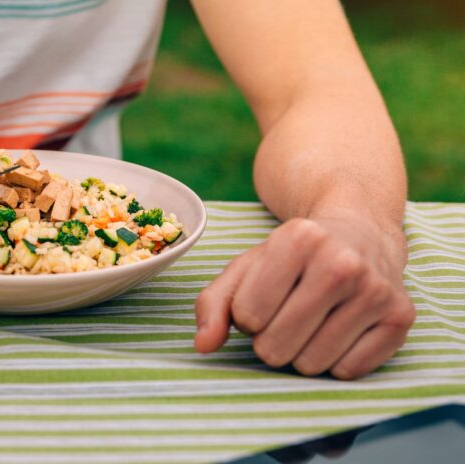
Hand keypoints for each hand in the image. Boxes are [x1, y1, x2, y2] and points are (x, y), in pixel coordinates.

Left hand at [194, 217, 414, 378]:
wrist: (361, 233)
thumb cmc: (292, 257)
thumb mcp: (246, 267)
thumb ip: (213, 304)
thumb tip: (203, 345)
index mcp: (298, 239)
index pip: (247, 317)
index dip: (247, 316)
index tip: (263, 299)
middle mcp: (343, 262)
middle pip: (276, 347)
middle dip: (270, 341)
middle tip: (284, 316)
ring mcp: (377, 291)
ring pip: (311, 364)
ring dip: (301, 354)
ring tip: (310, 322)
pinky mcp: (401, 318)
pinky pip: (348, 371)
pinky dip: (335, 361)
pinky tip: (338, 330)